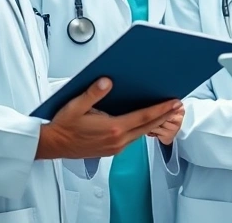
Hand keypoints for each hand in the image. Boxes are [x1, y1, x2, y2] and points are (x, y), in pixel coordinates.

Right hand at [36, 78, 181, 159]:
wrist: (53, 145)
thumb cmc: (64, 126)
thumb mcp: (75, 105)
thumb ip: (92, 93)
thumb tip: (106, 82)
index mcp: (112, 129)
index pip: (144, 118)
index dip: (161, 110)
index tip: (174, 103)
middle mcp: (117, 141)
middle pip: (148, 127)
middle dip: (165, 115)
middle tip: (178, 105)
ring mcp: (115, 147)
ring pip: (142, 134)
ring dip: (155, 123)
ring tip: (167, 112)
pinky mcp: (112, 150)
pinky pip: (133, 139)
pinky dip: (143, 130)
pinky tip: (146, 123)